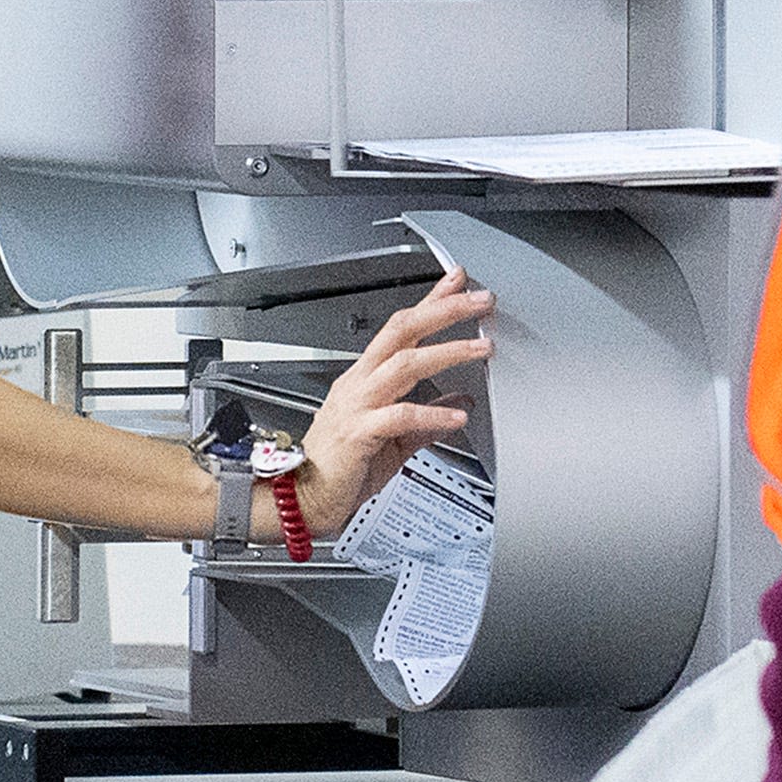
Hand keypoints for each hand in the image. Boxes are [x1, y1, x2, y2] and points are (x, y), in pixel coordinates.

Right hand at [293, 269, 495, 537]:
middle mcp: (359, 384)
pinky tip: (458, 415)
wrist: (301, 499)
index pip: (400, 329)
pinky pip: (400, 416)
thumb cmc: (340, 469)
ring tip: (480, 347)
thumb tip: (460, 402)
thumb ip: (427, 419)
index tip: (457, 282)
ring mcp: (357, 405)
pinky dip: (432, 414)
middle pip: (401, 331)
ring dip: (446, 351)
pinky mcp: (359, 432)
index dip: (430, 302)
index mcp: (364, 380)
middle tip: (479, 299)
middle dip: (443, 310)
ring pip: (404, 364)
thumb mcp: (395, 440)